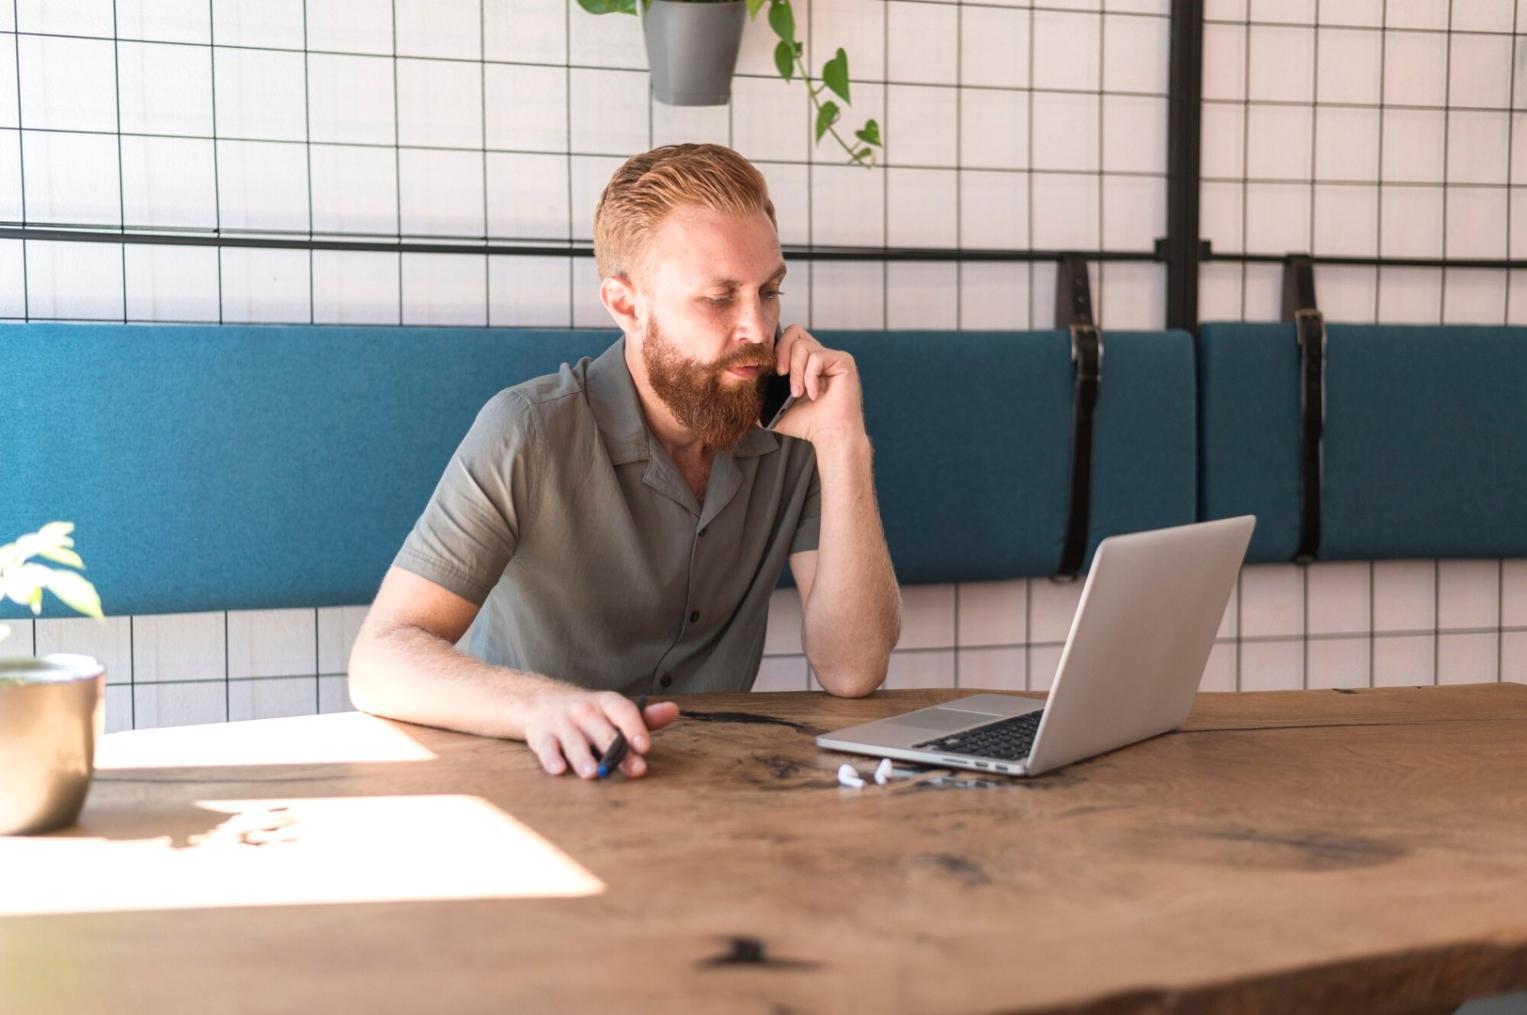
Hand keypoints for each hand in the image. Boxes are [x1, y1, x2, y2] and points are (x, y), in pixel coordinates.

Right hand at [521, 689, 680, 778]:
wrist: (540, 703)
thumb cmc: (588, 715)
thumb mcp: (614, 712)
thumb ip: (644, 717)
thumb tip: (674, 710)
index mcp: (606, 703)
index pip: (623, 711)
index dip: (634, 728)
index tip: (644, 746)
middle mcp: (584, 710)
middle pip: (601, 729)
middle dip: (614, 749)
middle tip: (630, 769)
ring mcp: (561, 722)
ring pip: (573, 740)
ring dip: (583, 757)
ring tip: (593, 773)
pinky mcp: (541, 735)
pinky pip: (545, 747)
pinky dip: (551, 758)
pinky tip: (558, 769)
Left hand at [770, 324, 866, 444]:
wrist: (829, 436)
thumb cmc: (807, 424)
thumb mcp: (775, 409)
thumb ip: (760, 396)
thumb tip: (741, 388)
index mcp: (803, 362)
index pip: (786, 338)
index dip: (775, 349)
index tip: (769, 370)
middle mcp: (818, 355)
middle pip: (793, 332)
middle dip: (781, 353)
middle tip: (780, 375)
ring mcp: (831, 357)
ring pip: (803, 345)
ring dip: (796, 372)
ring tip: (798, 393)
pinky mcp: (843, 361)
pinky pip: (817, 357)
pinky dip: (810, 376)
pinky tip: (814, 394)